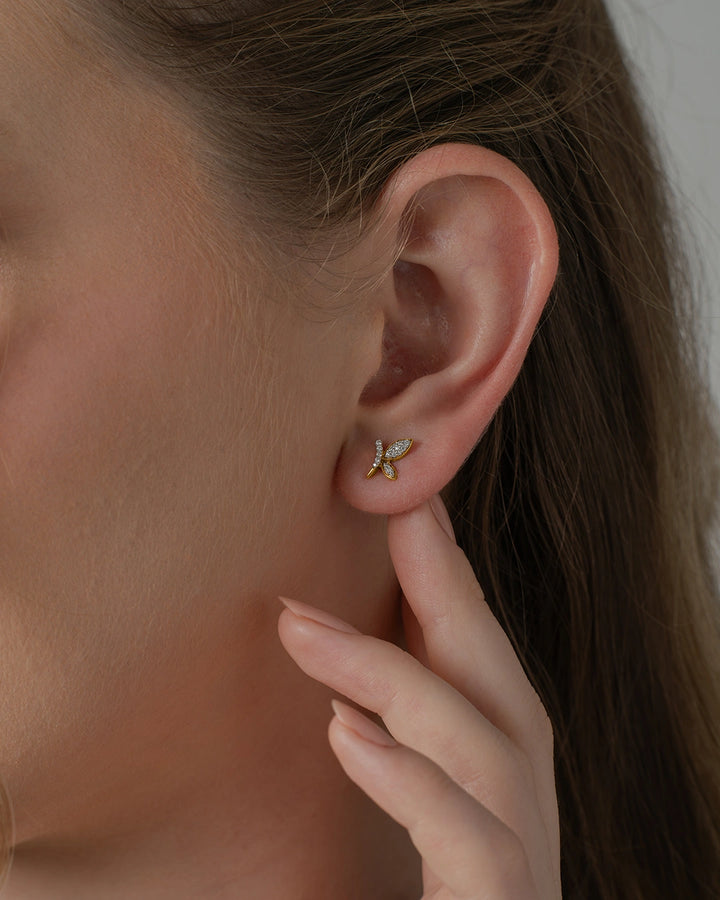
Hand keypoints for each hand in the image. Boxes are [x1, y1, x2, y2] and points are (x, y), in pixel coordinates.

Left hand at [278, 496, 560, 898]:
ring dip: (390, 673)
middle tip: (397, 507)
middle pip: (495, 685)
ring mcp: (516, 865)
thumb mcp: (392, 815)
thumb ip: (382, 756)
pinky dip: (414, 781)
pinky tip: (345, 734)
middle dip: (448, 589)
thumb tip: (336, 696)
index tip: (410, 511)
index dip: (447, 586)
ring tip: (300, 626)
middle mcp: (516, 817)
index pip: (474, 672)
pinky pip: (475, 845)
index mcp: (490, 789)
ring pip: (483, 749)